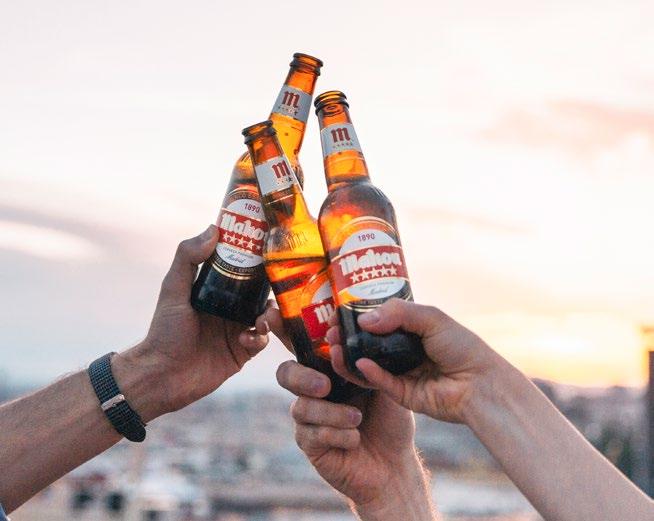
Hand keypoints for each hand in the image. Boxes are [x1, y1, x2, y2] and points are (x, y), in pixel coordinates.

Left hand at [113, 225, 270, 420]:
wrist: (163, 376)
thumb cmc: (164, 332)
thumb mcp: (173, 290)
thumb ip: (187, 258)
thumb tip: (213, 229)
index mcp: (215, 289)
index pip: (241, 266)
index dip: (255, 256)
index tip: (269, 245)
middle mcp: (229, 306)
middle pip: (260, 290)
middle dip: (272, 287)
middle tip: (280, 284)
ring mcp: (238, 327)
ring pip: (267, 314)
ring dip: (270, 314)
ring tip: (264, 318)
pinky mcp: (243, 350)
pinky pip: (262, 339)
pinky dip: (259, 337)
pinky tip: (246, 338)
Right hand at [270, 309, 434, 519]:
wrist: (394, 464)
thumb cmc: (390, 418)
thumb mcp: (387, 382)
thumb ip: (368, 359)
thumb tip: (349, 335)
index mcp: (330, 368)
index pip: (302, 343)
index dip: (282, 327)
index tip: (271, 314)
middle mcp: (314, 388)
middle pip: (286, 373)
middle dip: (301, 376)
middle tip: (325, 385)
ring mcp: (309, 417)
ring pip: (300, 407)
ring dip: (331, 412)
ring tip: (357, 417)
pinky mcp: (310, 444)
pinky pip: (310, 435)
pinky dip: (336, 434)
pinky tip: (355, 437)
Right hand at [329, 298, 502, 423]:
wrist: (480, 383)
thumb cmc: (462, 347)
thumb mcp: (431, 318)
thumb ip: (398, 313)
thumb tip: (364, 320)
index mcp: (410, 329)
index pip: (377, 320)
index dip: (357, 316)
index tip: (338, 311)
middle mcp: (402, 350)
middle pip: (367, 342)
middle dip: (347, 336)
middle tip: (331, 329)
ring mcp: (401, 372)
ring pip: (367, 363)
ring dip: (350, 355)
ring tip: (337, 346)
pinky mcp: (401, 393)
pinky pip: (379, 382)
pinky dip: (367, 373)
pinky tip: (359, 362)